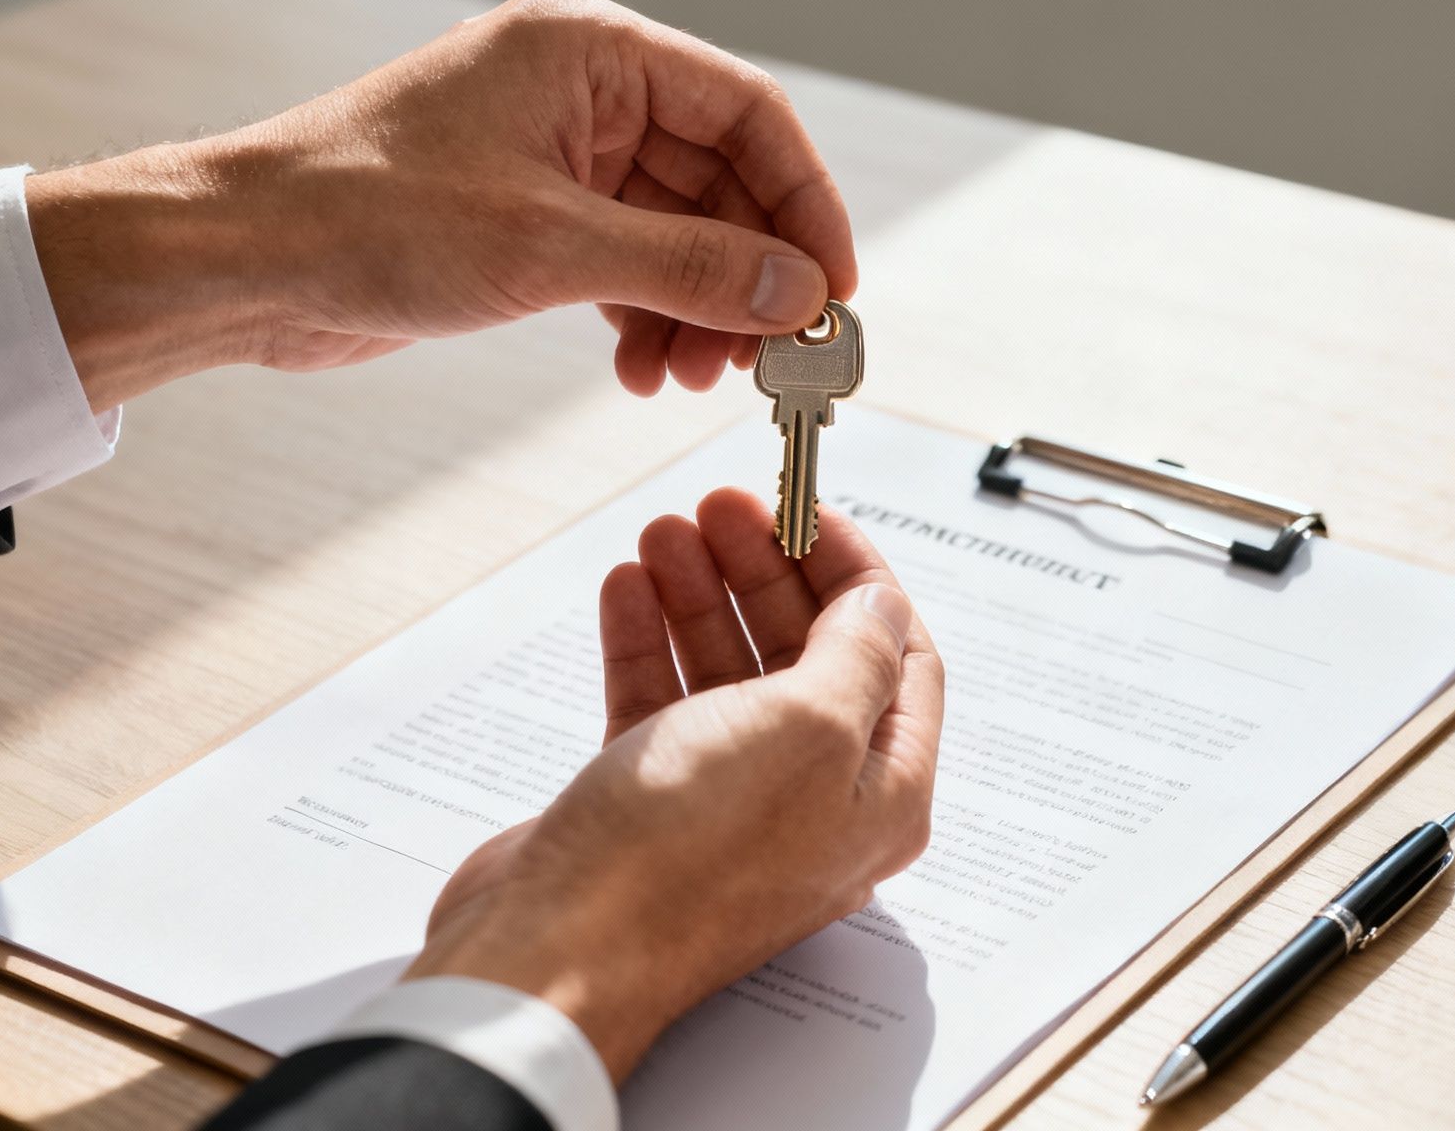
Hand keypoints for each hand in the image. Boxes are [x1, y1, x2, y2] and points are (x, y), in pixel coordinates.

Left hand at [25, 0, 856, 409]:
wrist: (242, 260)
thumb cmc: (361, 214)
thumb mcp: (551, 248)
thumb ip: (691, 266)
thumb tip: (798, 292)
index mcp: (592, 52)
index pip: (749, 115)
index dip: (806, 205)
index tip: (834, 289)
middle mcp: (582, 92)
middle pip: (722, 180)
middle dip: (748, 275)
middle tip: (769, 357)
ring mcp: (556, 154)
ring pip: (678, 231)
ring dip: (698, 309)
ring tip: (689, 376)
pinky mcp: (529, 214)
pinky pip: (628, 262)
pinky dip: (647, 316)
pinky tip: (640, 368)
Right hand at [404, 488, 943, 1080]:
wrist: (557, 948)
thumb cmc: (687, 855)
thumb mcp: (808, 728)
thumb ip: (856, 655)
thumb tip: (882, 607)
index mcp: (881, 793)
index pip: (897, 657)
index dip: (856, 573)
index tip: (808, 508)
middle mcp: (813, 800)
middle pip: (807, 654)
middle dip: (767, 571)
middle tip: (723, 507)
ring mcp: (729, 804)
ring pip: (727, 673)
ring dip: (700, 595)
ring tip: (664, 532)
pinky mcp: (652, 805)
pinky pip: (661, 704)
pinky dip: (647, 643)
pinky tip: (628, 589)